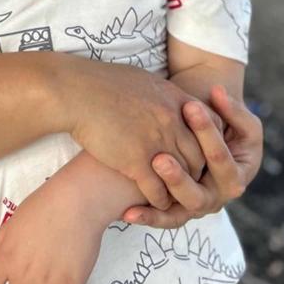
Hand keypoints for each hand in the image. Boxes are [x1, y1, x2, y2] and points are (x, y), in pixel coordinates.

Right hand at [65, 60, 205, 206]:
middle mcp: (172, 121)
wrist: (75, 92)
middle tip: (191, 182)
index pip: (208, 127)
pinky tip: (154, 203)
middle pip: (199, 156)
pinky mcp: (136, 161)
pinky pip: (157, 190)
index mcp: (175, 99)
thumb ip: (163, 95)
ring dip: (179, 191)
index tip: (200, 153)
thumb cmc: (102, 83)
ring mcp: (156, 142)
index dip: (206, 143)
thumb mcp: (143, 80)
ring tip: (176, 198)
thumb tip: (170, 101)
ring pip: (181, 176)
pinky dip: (159, 201)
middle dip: (196, 172)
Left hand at [122, 85, 262, 228]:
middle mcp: (217, 196)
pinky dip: (147, 216)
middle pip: (200, 193)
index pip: (222, 160)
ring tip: (145, 176)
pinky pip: (163, 217)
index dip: (208, 134)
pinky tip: (127, 212)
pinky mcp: (178, 210)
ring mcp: (196, 205)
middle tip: (160, 159)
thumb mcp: (234, 117)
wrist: (207, 140)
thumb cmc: (224, 126)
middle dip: (180, 177)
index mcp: (237, 175)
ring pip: (181, 208)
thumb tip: (217, 91)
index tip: (189, 107)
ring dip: (161, 194)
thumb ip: (229, 107)